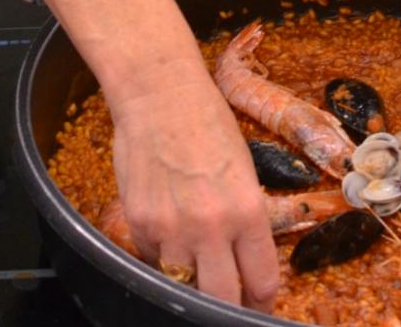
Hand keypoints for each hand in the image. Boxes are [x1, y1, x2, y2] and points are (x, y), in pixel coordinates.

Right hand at [107, 74, 279, 310]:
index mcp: (247, 211)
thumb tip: (241, 259)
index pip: (261, 282)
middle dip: (228, 306)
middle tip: (229, 303)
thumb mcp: (244, 172)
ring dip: (190, 281)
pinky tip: (167, 232)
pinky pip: (152, 257)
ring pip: (183, 284)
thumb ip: (243, 220)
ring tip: (194, 267)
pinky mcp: (138, 222)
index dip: (260, 304)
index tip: (256, 306)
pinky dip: (161, 254)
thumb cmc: (207, 122)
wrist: (159, 94)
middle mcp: (211, 226)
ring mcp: (170, 227)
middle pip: (221, 297)